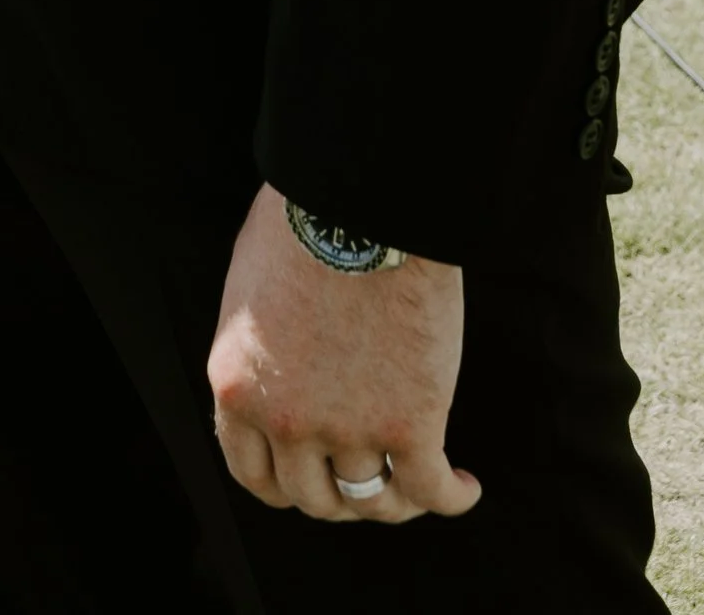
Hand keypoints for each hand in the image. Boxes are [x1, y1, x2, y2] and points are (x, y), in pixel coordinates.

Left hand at [207, 183, 479, 524]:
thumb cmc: (305, 222)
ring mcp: (348, 429)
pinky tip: (465, 486)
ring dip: (398, 500)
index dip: (288, 485)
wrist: (360, 201)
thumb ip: (261, 351)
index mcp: (238, 385)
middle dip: (343, 494)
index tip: (314, 477)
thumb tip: (280, 377)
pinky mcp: (411, 425)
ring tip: (420, 483)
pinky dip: (452, 498)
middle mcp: (286, 420)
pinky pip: (431, 491)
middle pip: (316, 498)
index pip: (254, 474)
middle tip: (369, 474)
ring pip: (374, 501)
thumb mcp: (251, 292)